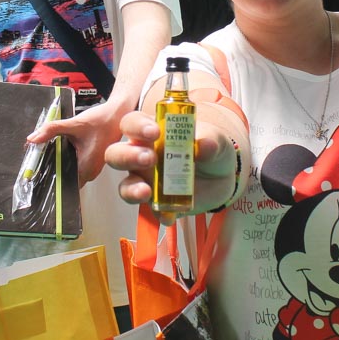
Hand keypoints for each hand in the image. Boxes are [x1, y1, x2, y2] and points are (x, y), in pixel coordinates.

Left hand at [27, 99, 126, 184]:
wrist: (118, 114)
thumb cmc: (102, 121)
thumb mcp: (73, 124)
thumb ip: (51, 130)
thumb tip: (33, 138)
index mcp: (86, 168)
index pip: (65, 187)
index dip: (51, 182)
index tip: (39, 176)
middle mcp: (91, 172)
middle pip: (67, 179)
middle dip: (54, 171)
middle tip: (43, 160)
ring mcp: (94, 168)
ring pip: (72, 173)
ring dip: (63, 164)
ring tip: (57, 151)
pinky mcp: (94, 162)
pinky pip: (78, 166)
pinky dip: (70, 159)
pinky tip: (68, 148)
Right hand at [105, 111, 237, 212]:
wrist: (221, 175)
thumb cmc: (210, 147)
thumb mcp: (215, 140)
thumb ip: (210, 141)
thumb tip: (204, 146)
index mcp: (150, 132)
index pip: (131, 124)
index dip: (136, 127)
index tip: (153, 132)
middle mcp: (140, 155)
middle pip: (117, 154)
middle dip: (128, 156)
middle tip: (149, 159)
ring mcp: (145, 181)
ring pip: (125, 185)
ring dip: (131, 189)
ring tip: (146, 192)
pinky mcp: (156, 203)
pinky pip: (150, 211)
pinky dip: (158, 213)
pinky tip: (168, 215)